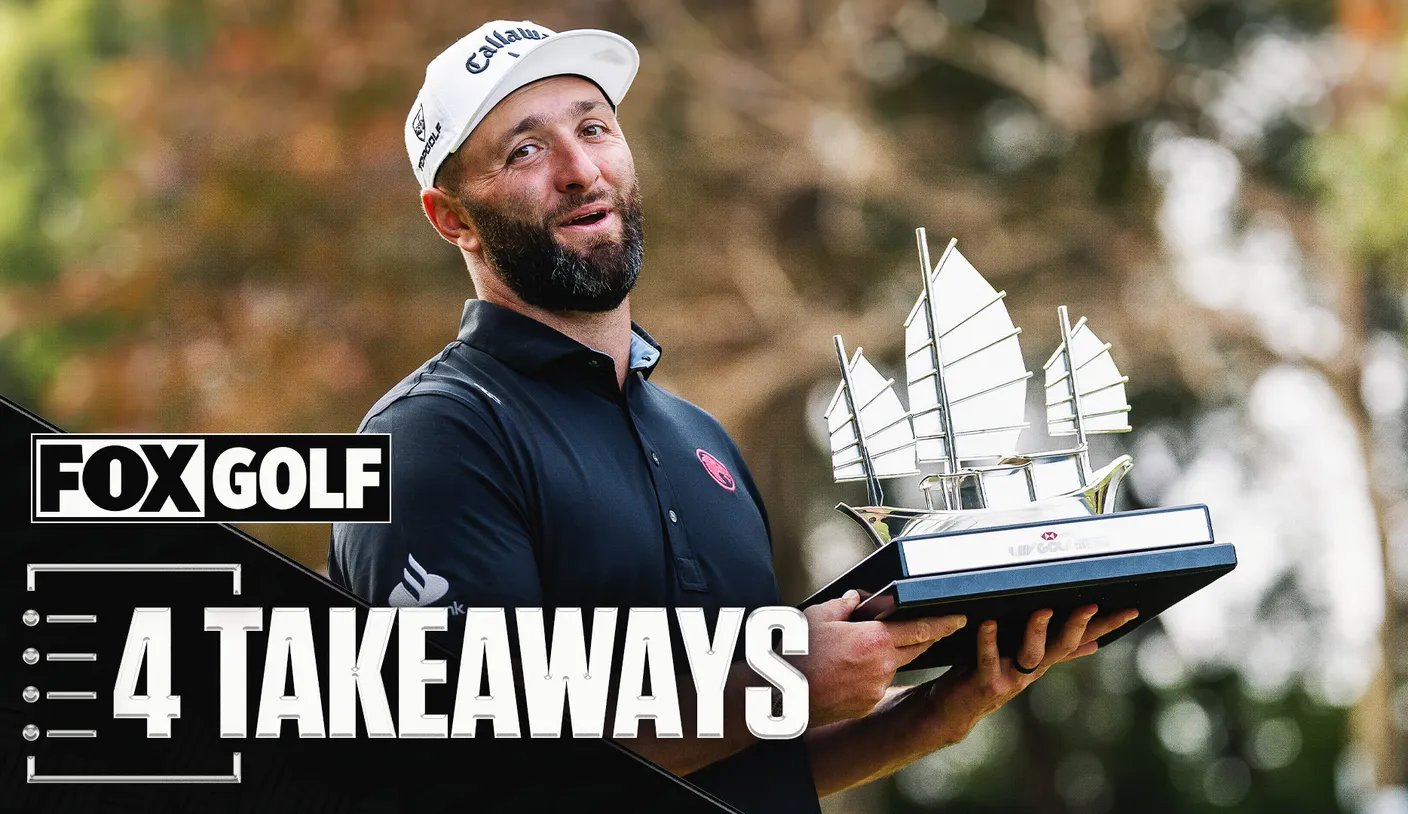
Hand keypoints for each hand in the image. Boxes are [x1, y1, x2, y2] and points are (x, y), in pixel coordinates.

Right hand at [795, 590, 966, 726]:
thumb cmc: (797, 653)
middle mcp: (882, 665)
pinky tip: (846, 673)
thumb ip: (843, 605)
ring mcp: (876, 687)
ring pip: (892, 666)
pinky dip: (869, 676)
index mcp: (874, 639)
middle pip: (915, 648)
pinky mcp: (867, 703)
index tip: (958, 619)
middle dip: (923, 638)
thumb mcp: (818, 617)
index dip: (944, 624)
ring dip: (885, 657)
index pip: (921, 628)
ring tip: (854, 653)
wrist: (782, 694)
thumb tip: (854, 599)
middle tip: (926, 629)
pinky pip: (876, 685)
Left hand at [919, 605, 1139, 743]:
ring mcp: (1013, 677)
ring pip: (1032, 654)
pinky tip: (988, 623)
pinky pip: (989, 658)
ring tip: (1042, 610)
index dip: (1108, 626)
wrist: (959, 708)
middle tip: (1092, 605)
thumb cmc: (992, 674)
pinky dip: (988, 640)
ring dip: (1038, 632)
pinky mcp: (988, 682)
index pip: (1084, 640)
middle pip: (1064, 646)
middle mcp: (1034, 669)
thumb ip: (1058, 651)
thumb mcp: (1027, 661)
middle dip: (1079, 626)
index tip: (1132, 609)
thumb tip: (1094, 645)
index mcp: (1045, 659)